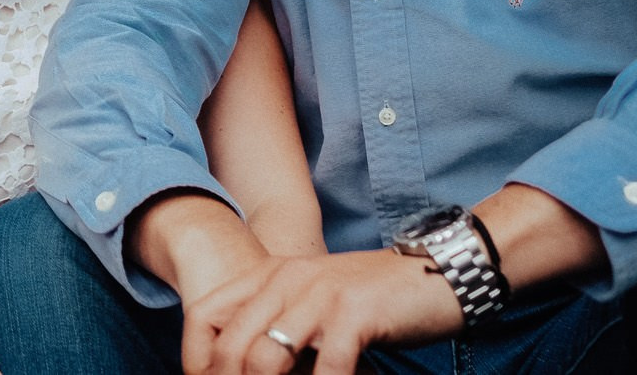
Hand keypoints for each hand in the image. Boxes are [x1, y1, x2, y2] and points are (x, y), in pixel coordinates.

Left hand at [180, 248, 460, 374]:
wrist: (440, 272)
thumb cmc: (375, 302)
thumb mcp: (314, 306)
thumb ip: (279, 327)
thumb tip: (248, 367)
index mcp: (267, 274)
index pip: (203, 316)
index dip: (197, 361)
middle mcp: (284, 278)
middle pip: (230, 346)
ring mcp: (317, 293)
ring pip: (265, 358)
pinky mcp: (353, 312)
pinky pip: (327, 367)